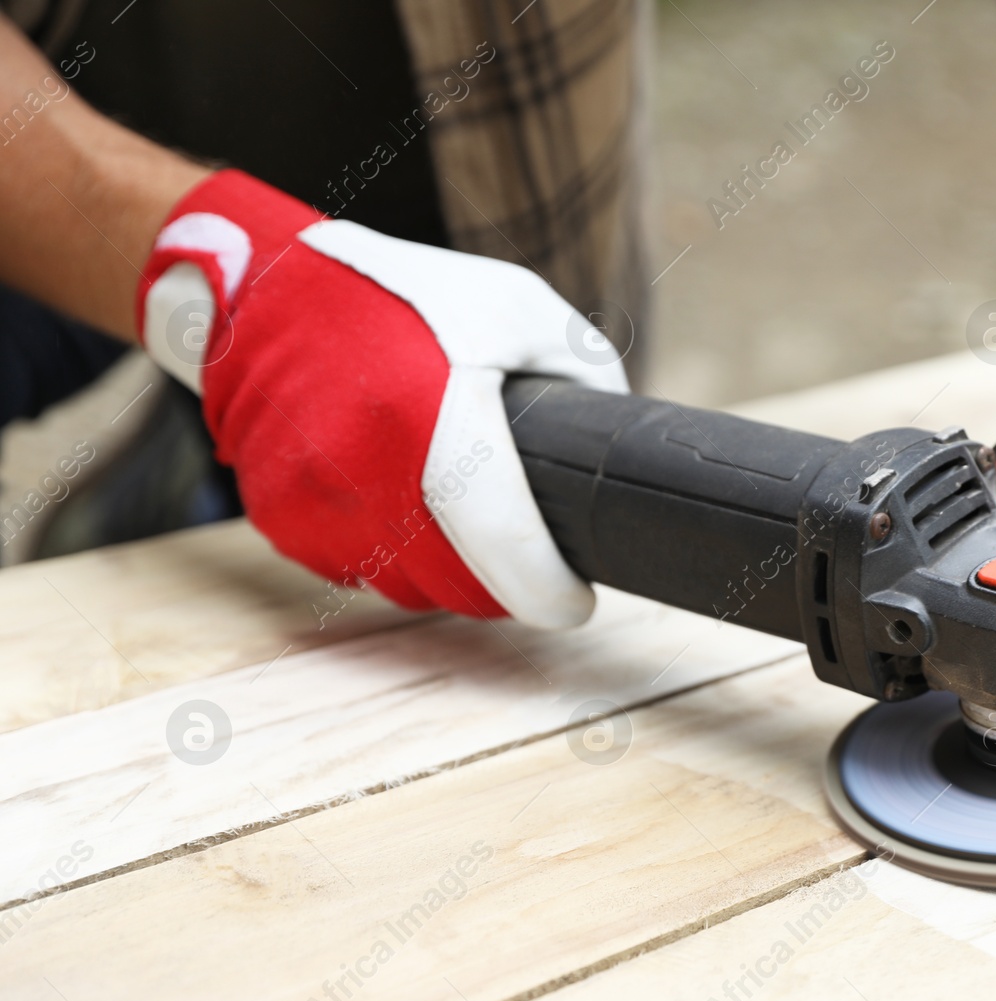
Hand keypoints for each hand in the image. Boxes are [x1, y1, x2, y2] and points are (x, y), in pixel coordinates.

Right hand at [137, 170, 627, 626]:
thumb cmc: (405, 297)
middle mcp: (370, 471)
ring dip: (450, 576)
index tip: (576, 600)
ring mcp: (318, 503)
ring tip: (468, 525)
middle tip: (530, 559)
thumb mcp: (521, 308)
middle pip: (462, 588)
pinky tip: (405, 507)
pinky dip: (392, 556)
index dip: (551, 594)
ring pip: (410, 590)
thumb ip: (585, 371)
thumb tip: (614, 452)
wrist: (265, 290)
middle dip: (508, 587)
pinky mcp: (282, 519)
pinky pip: (358, 572)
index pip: (507, 550)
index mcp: (441, 419)